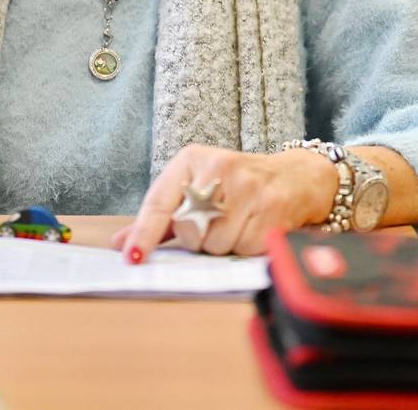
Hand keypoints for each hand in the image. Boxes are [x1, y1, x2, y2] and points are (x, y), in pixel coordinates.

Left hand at [111, 143, 338, 262]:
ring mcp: (248, 188)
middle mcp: (218, 169)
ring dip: (224, 246)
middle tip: (214, 223)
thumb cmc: (238, 185)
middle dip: (197, 239)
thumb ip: (162, 217)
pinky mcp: (272, 209)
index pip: (159, 201)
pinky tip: (255, 228)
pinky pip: (244, 250)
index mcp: (192, 160)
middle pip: (188, 231)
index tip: (132, 258)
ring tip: (238, 224)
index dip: (144, 233)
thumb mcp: (198, 187)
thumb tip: (121, 242)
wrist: (296, 177)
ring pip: (216, 245)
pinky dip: (246, 248)